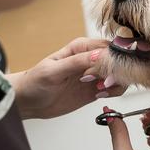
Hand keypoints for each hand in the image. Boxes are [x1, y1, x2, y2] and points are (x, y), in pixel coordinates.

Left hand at [10, 38, 124, 119]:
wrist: (28, 102)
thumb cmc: (35, 82)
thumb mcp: (53, 71)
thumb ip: (76, 62)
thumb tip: (99, 55)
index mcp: (81, 47)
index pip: (108, 48)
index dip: (112, 60)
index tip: (106, 72)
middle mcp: (91, 58)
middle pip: (118, 61)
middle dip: (116, 73)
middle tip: (101, 84)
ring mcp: (95, 74)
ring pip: (120, 75)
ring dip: (116, 83)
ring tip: (100, 90)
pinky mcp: (96, 88)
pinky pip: (115, 88)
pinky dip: (114, 92)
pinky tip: (100, 95)